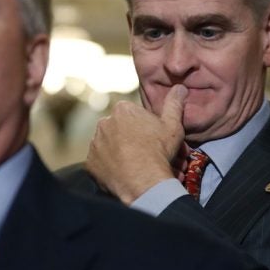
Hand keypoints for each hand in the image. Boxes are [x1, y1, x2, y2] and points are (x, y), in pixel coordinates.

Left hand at [86, 84, 187, 203]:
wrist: (144, 182)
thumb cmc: (159, 151)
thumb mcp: (173, 125)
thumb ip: (174, 103)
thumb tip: (179, 87)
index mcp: (123, 110)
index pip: (133, 115)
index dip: (145, 127)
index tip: (153, 139)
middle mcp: (104, 122)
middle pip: (119, 129)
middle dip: (130, 139)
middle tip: (145, 154)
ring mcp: (95, 143)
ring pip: (108, 145)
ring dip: (118, 152)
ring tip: (134, 165)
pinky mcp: (90, 162)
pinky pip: (100, 162)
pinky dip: (109, 167)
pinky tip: (123, 173)